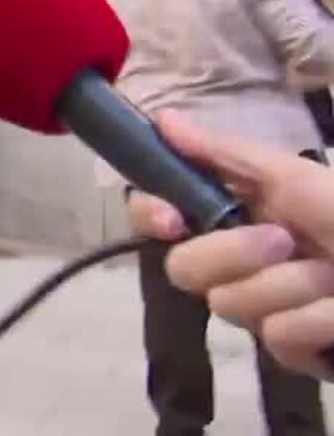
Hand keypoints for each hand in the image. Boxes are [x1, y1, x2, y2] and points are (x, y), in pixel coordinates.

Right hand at [139, 111, 333, 377]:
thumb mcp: (297, 177)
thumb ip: (225, 154)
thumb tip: (162, 118)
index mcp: (235, 213)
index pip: (158, 215)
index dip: (152, 216)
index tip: (173, 220)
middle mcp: (239, 263)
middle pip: (184, 269)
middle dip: (233, 254)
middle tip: (285, 240)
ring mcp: (265, 310)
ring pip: (231, 305)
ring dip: (293, 285)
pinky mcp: (295, 352)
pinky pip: (278, 338)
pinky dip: (318, 320)